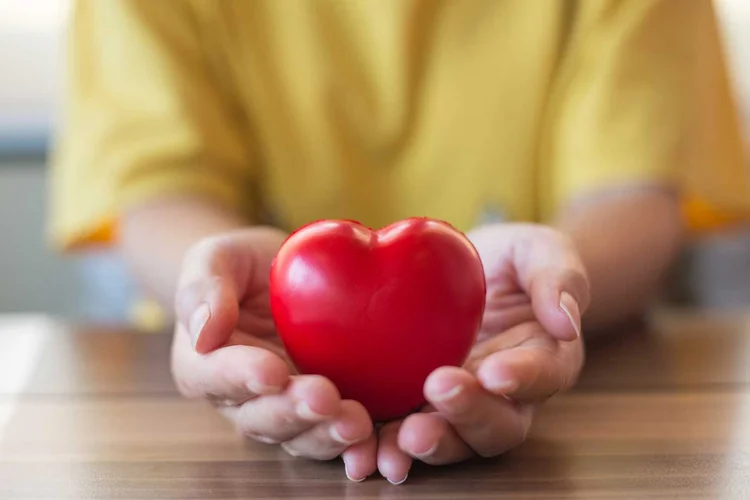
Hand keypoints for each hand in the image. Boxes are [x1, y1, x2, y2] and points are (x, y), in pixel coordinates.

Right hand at [170, 228, 375, 479]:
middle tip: (324, 398)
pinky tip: (376, 438)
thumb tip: (203, 331)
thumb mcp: (215, 258)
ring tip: (356, 423)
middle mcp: (241, 399)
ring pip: (299, 435)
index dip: (241, 378)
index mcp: (204, 364)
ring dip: (326, 433)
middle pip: (260, 417)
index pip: (214, 376)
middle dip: (292, 412)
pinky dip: (356, 443)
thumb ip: (203, 287)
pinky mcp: (324, 410)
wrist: (282, 273)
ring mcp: (284, 409)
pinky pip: (336, 431)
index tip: (271, 372)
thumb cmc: (240, 264)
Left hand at [371, 224, 589, 482]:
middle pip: (498, 424)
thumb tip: (565, 322)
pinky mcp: (422, 403)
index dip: (524, 378)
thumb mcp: (542, 251)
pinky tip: (363, 444)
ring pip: (454, 439)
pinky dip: (387, 441)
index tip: (495, 372)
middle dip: (468, 415)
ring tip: (400, 437)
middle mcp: (508, 396)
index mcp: (547, 357)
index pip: (545, 375)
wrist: (472, 269)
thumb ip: (557, 278)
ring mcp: (463, 404)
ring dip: (428, 442)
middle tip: (438, 391)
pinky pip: (407, 429)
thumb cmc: (516, 259)